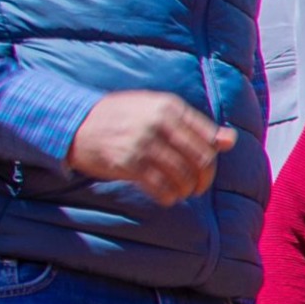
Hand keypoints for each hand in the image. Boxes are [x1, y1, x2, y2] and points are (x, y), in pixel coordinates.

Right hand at [68, 90, 233, 204]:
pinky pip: (161, 188)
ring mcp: (143, 143)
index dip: (212, 159)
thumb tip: (230, 141)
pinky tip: (166, 197)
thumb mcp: (157, 111)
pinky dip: (169, 197)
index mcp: (169, 106)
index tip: (204, 169)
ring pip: (183, 176)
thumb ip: (193, 125)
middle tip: (197, 188)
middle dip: (204, 179)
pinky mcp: (128, 163)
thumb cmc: (121, 117)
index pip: (209, 139)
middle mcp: (159, 122)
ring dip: (186, 190)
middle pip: (201, 160)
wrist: (74, 123)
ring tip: (181, 192)